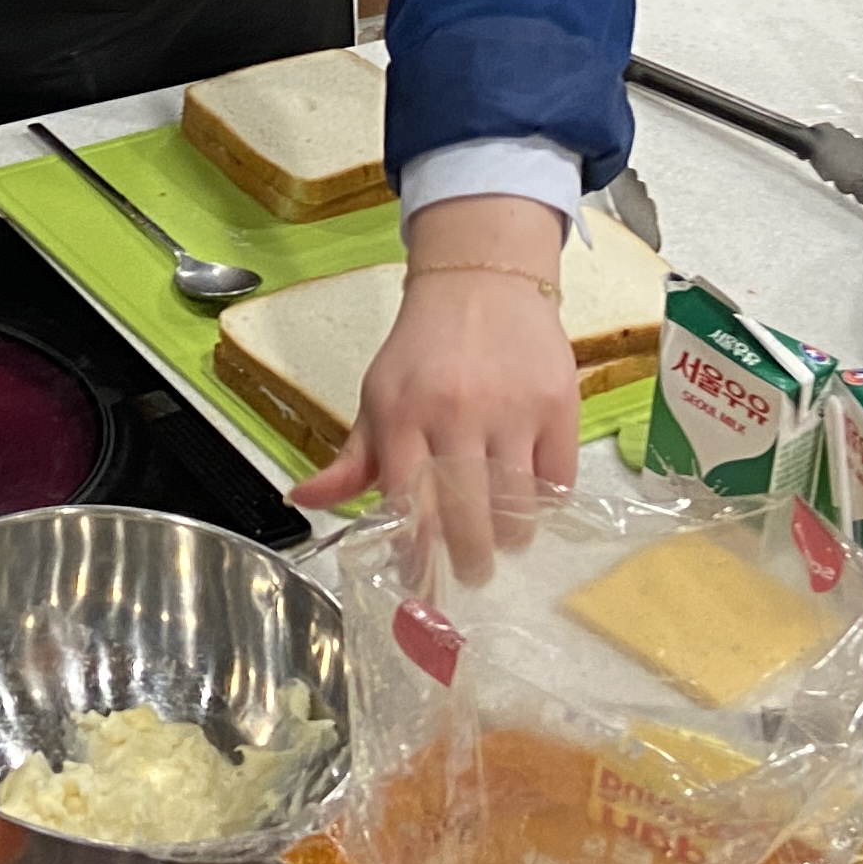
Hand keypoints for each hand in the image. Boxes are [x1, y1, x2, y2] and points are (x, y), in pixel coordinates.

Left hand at [292, 193, 577, 574]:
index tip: (421, 583)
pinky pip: (558, 482)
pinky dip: (548, 505)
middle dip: (467, 562)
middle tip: (469, 573)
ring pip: (517, 509)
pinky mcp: (557, 405)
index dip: (415, 556)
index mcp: (401, 415)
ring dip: (509, 539)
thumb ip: (349, 459)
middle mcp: (455, 413)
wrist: (481, 280)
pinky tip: (534, 504)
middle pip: (465, 519)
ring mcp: (511, 409)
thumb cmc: (423, 351)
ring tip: (502, 541)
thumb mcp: (376, 396)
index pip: (406, 506)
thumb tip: (303, 502)